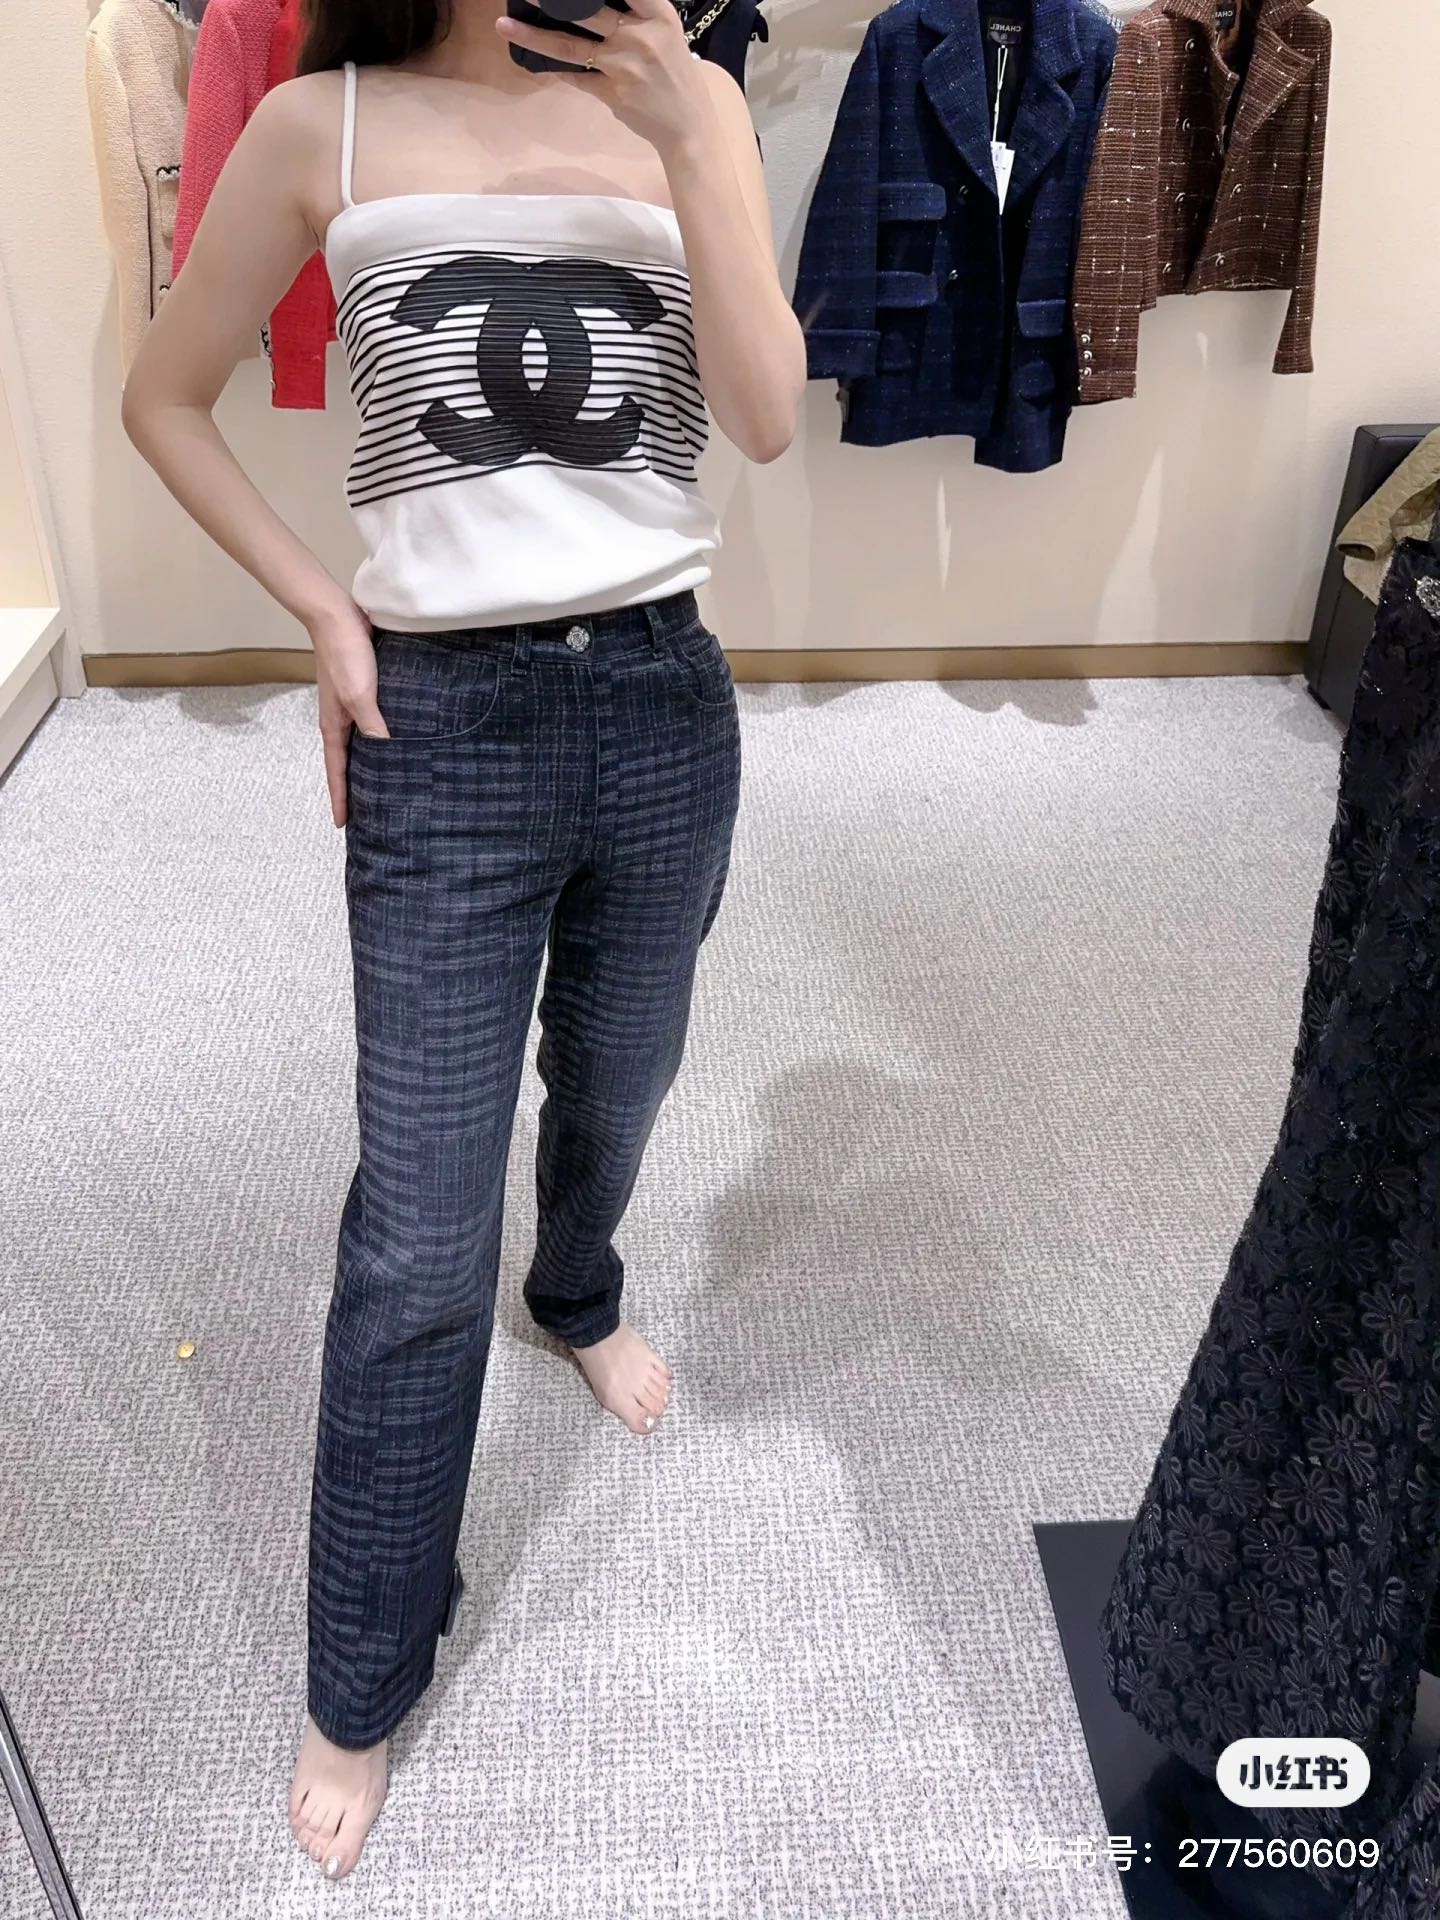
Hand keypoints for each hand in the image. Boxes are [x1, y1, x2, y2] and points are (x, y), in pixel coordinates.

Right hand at [305, 597, 389, 826]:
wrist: (337, 615)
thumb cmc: (345, 654)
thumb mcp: (359, 693)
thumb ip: (372, 724)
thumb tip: (386, 753)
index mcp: (334, 726)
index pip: (337, 771)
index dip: (340, 798)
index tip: (343, 825)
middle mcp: (341, 719)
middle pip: (348, 762)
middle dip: (355, 787)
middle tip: (369, 812)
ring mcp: (352, 704)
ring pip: (362, 743)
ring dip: (370, 763)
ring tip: (386, 783)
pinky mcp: (364, 690)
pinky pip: (372, 722)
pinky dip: (381, 737)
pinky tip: (397, 741)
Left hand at [494, 0, 714, 158]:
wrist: (688, 126)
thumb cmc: (675, 74)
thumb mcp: (665, 32)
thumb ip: (636, 12)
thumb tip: (586, 5)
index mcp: (658, 14)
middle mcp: (640, 35)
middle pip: (587, 9)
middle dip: (551, 0)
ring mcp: (623, 65)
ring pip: (570, 45)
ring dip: (534, 36)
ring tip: (505, 26)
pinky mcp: (612, 93)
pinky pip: (575, 76)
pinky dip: (554, 69)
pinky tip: (534, 61)